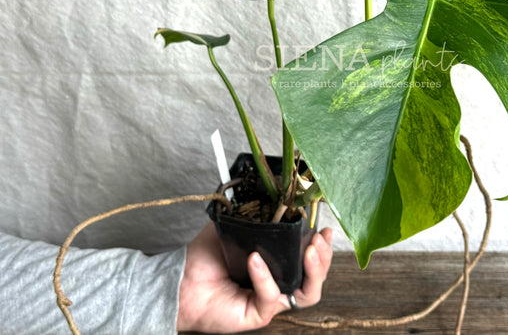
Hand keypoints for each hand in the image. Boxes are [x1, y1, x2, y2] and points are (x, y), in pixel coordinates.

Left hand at [176, 222, 332, 332]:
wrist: (181, 280)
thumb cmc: (205, 257)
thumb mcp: (235, 227)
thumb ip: (255, 215)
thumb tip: (273, 195)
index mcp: (278, 264)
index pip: (309, 258)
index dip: (321, 245)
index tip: (323, 228)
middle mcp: (279, 283)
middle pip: (315, 277)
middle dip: (324, 257)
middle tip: (319, 239)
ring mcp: (270, 300)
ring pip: (307, 294)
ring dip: (314, 272)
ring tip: (309, 251)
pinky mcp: (258, 314)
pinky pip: (271, 296)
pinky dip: (265, 276)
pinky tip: (256, 259)